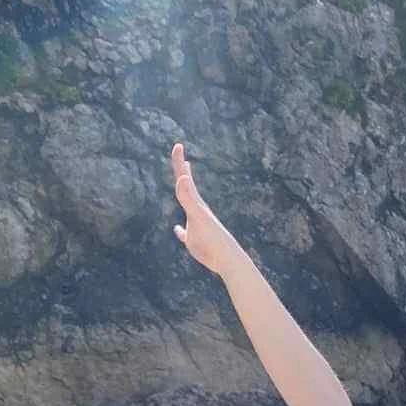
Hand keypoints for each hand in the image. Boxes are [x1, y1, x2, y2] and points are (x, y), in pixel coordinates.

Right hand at [171, 142, 241, 276]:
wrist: (227, 260)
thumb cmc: (213, 240)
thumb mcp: (198, 216)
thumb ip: (189, 198)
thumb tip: (182, 177)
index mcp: (196, 204)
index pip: (185, 178)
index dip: (180, 162)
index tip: (178, 145)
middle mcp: (197, 211)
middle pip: (187, 187)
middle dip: (182, 172)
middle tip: (181, 157)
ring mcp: (196, 225)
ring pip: (188, 207)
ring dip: (184, 196)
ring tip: (183, 187)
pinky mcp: (195, 241)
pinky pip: (184, 233)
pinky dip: (180, 231)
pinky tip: (178, 229)